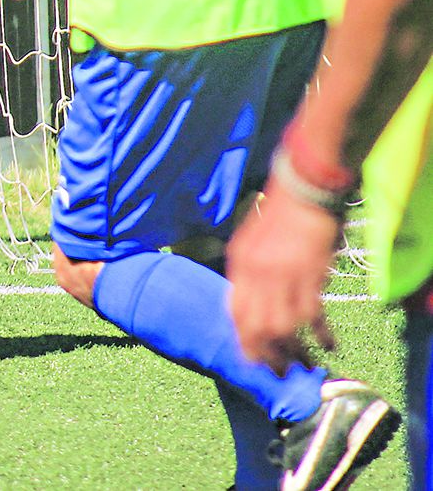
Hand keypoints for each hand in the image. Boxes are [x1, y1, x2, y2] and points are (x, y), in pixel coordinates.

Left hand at [226, 180, 339, 373]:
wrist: (302, 193)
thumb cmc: (275, 216)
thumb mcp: (247, 240)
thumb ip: (244, 271)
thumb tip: (243, 303)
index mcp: (239, 263)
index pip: (235, 311)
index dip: (242, 339)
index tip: (249, 358)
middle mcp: (258, 273)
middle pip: (256, 326)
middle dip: (264, 353)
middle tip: (275, 370)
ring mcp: (285, 276)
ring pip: (283, 326)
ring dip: (292, 348)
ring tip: (300, 363)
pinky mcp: (312, 276)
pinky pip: (313, 315)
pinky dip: (320, 332)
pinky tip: (327, 345)